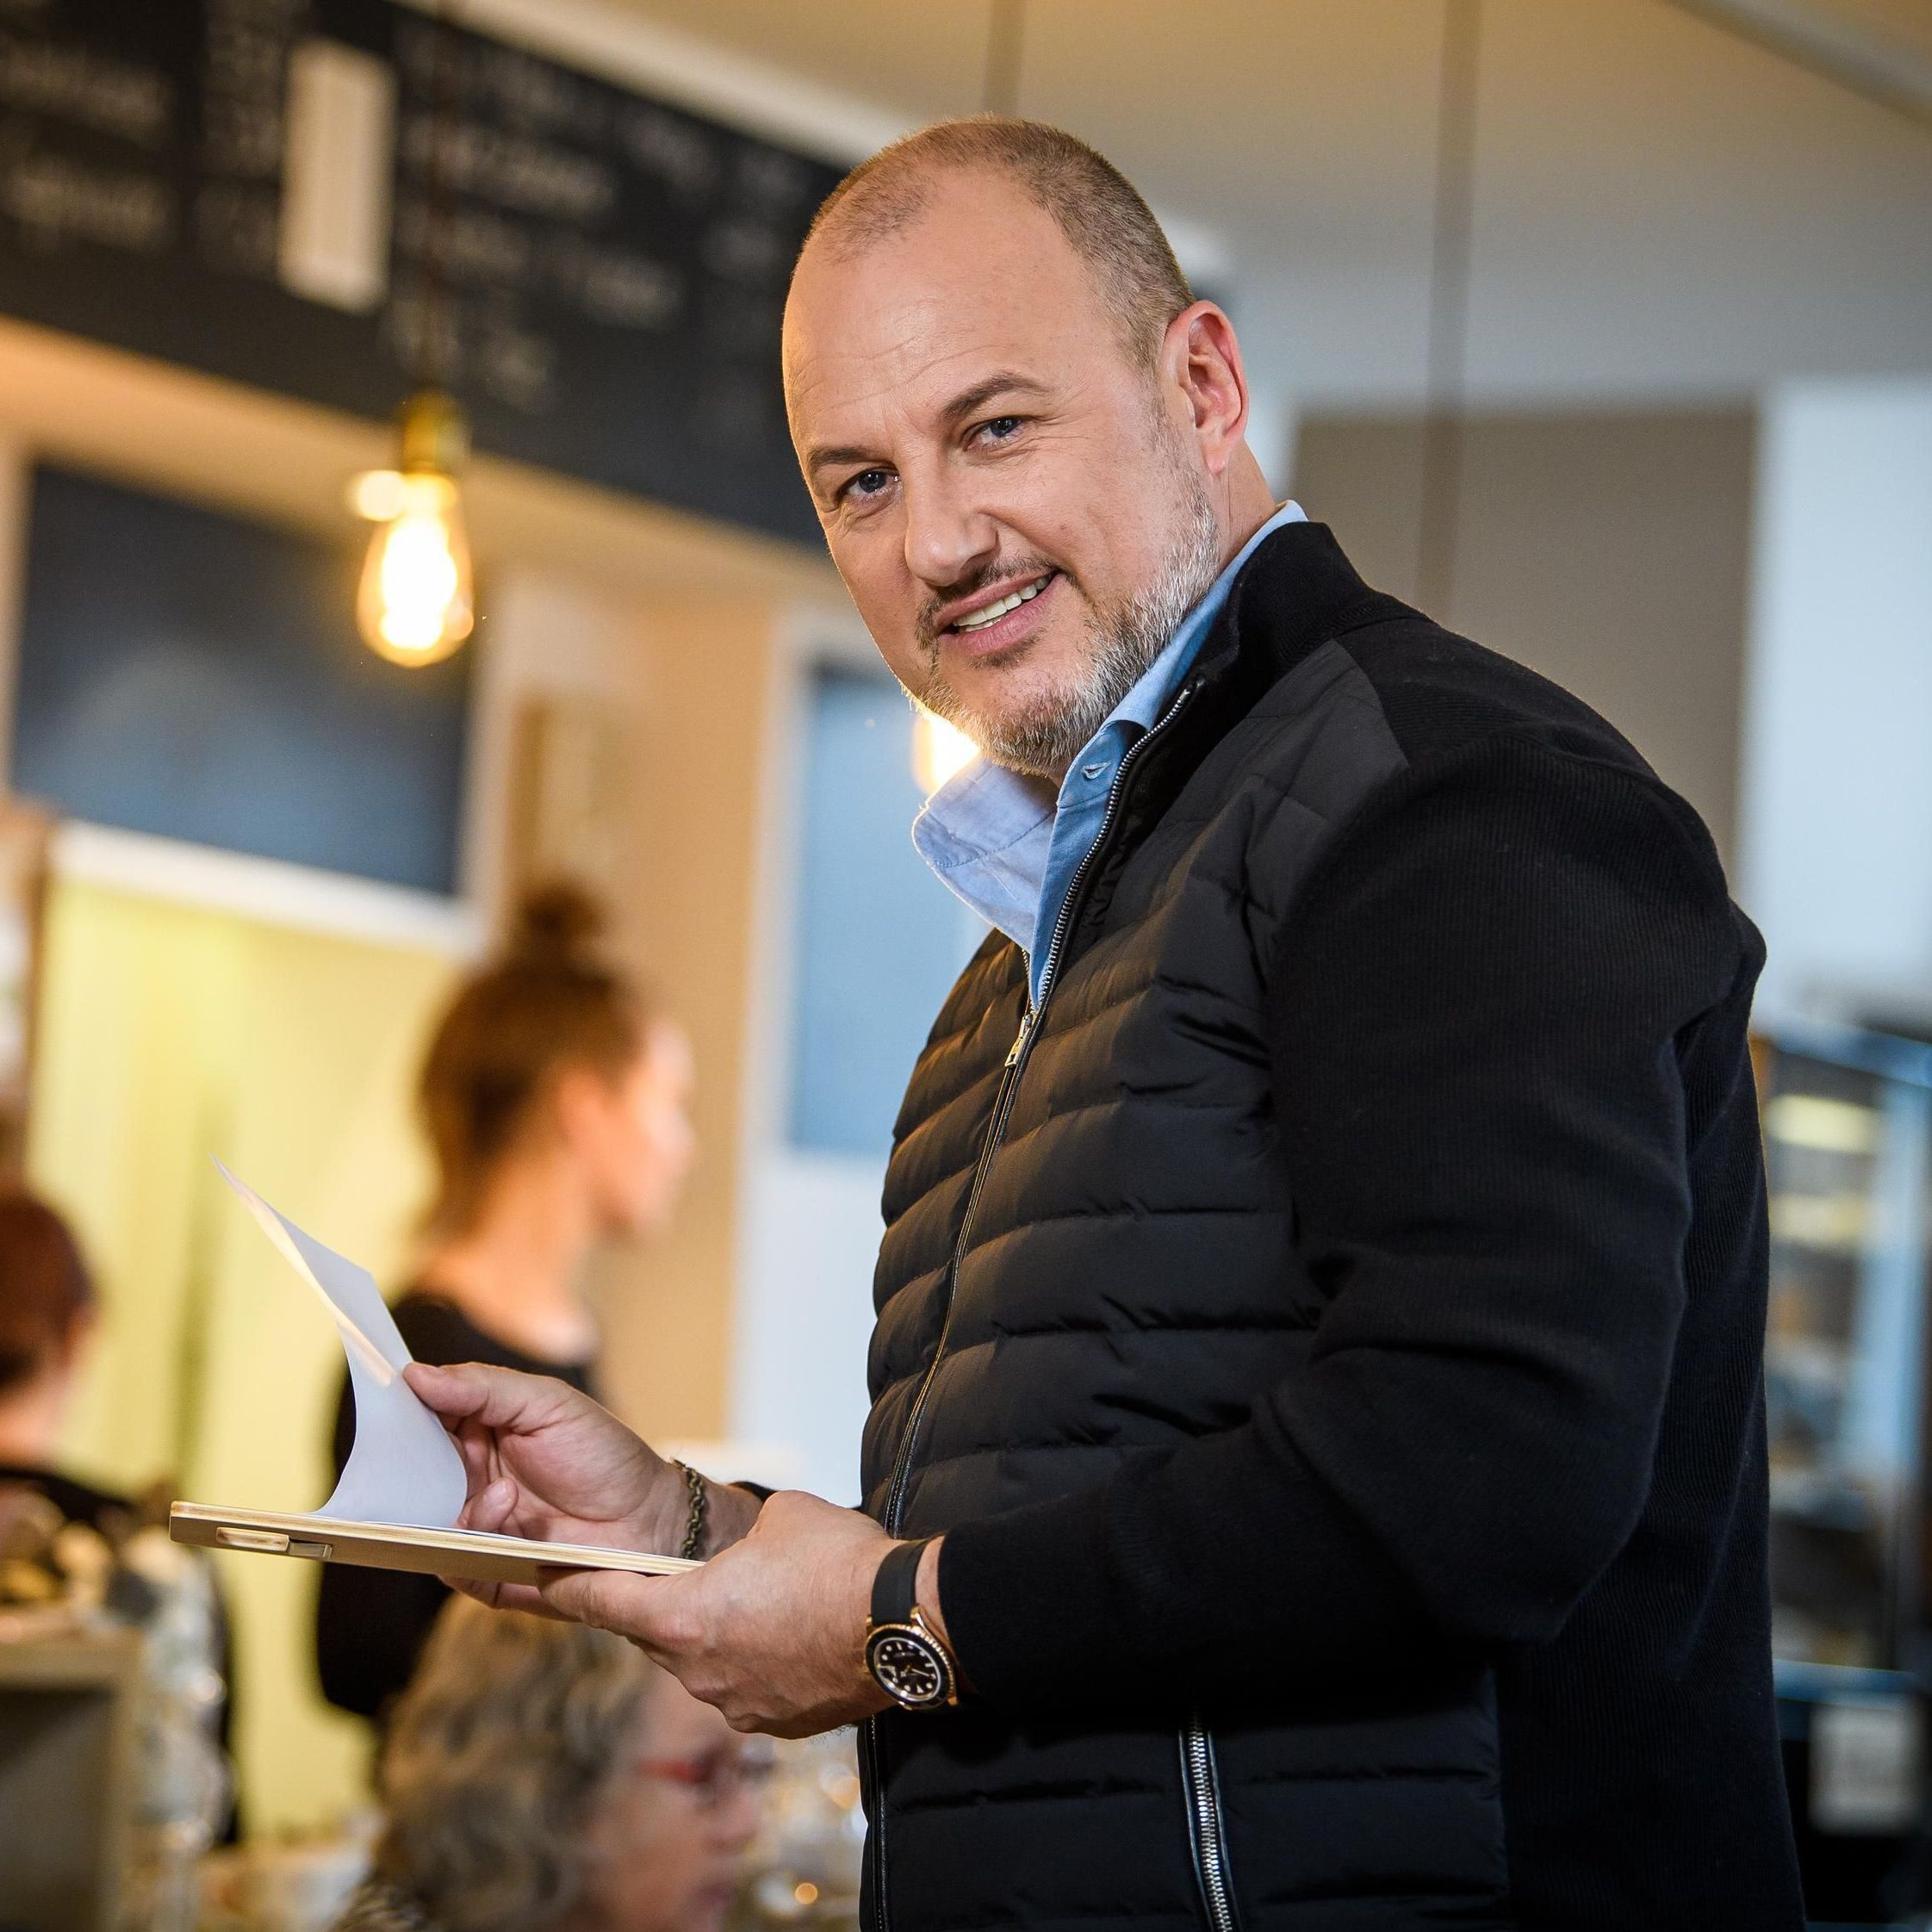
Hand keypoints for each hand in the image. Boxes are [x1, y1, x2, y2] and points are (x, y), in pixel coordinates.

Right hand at [402, 1361, 758, 1613]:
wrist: (650, 1519)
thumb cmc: (605, 1455)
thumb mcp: (547, 1404)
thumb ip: (483, 1388)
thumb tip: (415, 1375)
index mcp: (478, 1434)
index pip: (421, 1420)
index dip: (397, 1409)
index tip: (380, 1394)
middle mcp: (468, 1480)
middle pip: (408, 1476)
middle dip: (404, 1468)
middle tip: (412, 1458)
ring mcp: (475, 1527)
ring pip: (422, 1525)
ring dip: (453, 1507)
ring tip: (504, 1493)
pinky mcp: (487, 1572)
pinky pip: (451, 1567)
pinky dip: (467, 1546)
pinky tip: (505, 1517)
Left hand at [539, 1489, 895, 1736]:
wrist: (903, 1622)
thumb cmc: (839, 1561)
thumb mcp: (782, 1516)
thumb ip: (746, 1534)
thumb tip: (753, 1543)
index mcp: (685, 1616)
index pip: (604, 1602)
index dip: (568, 1589)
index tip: (543, 1582)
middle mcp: (699, 1672)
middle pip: (658, 1636)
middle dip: (666, 1608)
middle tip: (689, 1581)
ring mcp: (738, 1706)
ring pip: (706, 1666)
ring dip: (720, 1639)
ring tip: (766, 1606)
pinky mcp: (779, 1725)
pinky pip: (749, 1690)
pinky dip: (760, 1666)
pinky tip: (796, 1639)